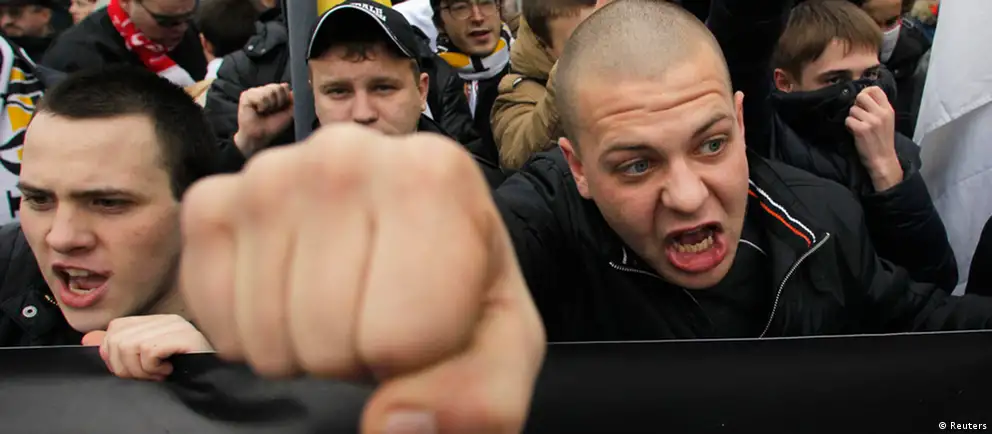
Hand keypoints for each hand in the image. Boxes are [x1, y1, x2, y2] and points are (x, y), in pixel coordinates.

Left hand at [81, 314, 213, 381]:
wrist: (221, 378)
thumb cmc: (186, 372)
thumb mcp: (146, 363)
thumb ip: (118, 349)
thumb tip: (88, 340)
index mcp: (157, 322)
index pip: (115, 329)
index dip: (114, 354)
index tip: (135, 370)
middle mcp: (165, 319)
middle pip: (117, 339)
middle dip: (125, 367)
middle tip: (148, 375)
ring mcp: (175, 326)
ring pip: (129, 347)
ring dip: (140, 370)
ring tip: (158, 374)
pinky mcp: (183, 337)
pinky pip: (147, 351)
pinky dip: (152, 368)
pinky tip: (168, 370)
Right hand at [180, 124, 544, 433]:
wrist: (407, 244)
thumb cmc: (459, 291)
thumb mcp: (500, 345)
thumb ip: (476, 396)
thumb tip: (395, 426)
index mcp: (434, 174)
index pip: (400, 338)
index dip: (414, 358)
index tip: (429, 319)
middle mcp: (347, 152)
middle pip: (328, 339)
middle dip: (355, 354)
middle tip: (377, 313)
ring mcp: (270, 171)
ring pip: (267, 336)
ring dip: (302, 346)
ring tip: (339, 300)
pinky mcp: (213, 201)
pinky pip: (209, 310)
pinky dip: (245, 330)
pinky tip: (288, 295)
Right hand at [233, 83, 294, 157]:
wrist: (259, 136)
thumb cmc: (273, 126)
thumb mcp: (289, 113)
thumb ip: (294, 101)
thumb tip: (295, 91)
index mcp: (274, 92)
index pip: (285, 87)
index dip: (285, 98)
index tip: (280, 109)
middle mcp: (264, 90)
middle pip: (278, 88)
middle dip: (278, 102)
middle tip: (271, 111)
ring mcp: (254, 91)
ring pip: (270, 91)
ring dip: (270, 105)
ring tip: (264, 111)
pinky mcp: (246, 95)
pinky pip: (261, 96)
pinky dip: (262, 106)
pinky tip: (257, 110)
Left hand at [846, 86, 902, 191]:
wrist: (882, 159)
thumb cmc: (882, 140)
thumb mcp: (886, 120)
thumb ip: (878, 108)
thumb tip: (863, 96)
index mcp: (888, 109)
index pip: (876, 89)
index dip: (865, 92)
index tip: (862, 101)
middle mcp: (881, 113)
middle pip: (861, 96)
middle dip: (856, 104)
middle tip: (858, 114)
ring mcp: (871, 121)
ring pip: (852, 109)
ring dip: (852, 117)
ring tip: (858, 126)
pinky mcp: (861, 129)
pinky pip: (848, 120)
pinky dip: (848, 126)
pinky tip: (855, 132)